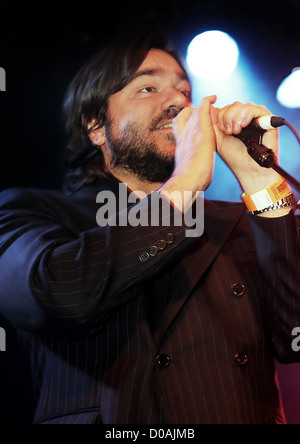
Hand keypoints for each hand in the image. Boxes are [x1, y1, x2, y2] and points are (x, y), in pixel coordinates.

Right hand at [159, 95, 216, 210]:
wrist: (185, 183)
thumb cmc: (182, 186)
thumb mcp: (179, 179)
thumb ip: (173, 179)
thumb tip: (145, 197)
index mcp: (179, 147)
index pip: (179, 128)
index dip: (184, 120)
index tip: (189, 116)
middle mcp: (183, 137)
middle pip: (185, 117)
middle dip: (192, 110)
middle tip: (202, 107)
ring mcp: (192, 133)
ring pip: (195, 112)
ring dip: (202, 107)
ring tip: (211, 100)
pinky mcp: (202, 132)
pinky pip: (204, 110)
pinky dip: (208, 102)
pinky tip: (213, 97)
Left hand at [211, 101, 281, 194]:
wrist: (249, 170)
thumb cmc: (235, 158)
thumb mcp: (218, 139)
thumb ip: (213, 123)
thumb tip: (208, 106)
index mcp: (235, 122)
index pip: (226, 108)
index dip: (221, 116)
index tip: (222, 130)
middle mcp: (246, 119)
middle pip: (234, 105)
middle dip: (227, 117)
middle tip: (228, 131)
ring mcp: (257, 119)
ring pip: (244, 106)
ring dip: (236, 117)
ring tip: (236, 131)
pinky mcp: (268, 120)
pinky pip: (257, 109)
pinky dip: (247, 115)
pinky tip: (243, 126)